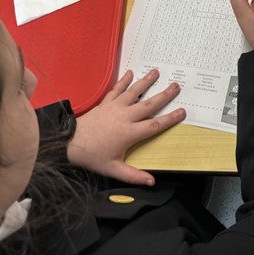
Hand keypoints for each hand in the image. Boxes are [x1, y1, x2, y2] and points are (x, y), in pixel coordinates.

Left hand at [67, 70, 185, 185]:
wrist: (70, 143)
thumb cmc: (93, 156)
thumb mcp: (113, 169)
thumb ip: (133, 175)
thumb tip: (152, 182)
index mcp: (130, 133)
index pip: (155, 125)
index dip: (170, 118)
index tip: (182, 111)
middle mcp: (125, 117)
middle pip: (149, 104)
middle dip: (164, 95)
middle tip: (176, 86)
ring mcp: (115, 108)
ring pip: (134, 92)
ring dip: (146, 81)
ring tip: (156, 72)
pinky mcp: (105, 103)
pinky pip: (117, 90)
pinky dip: (124, 81)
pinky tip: (130, 73)